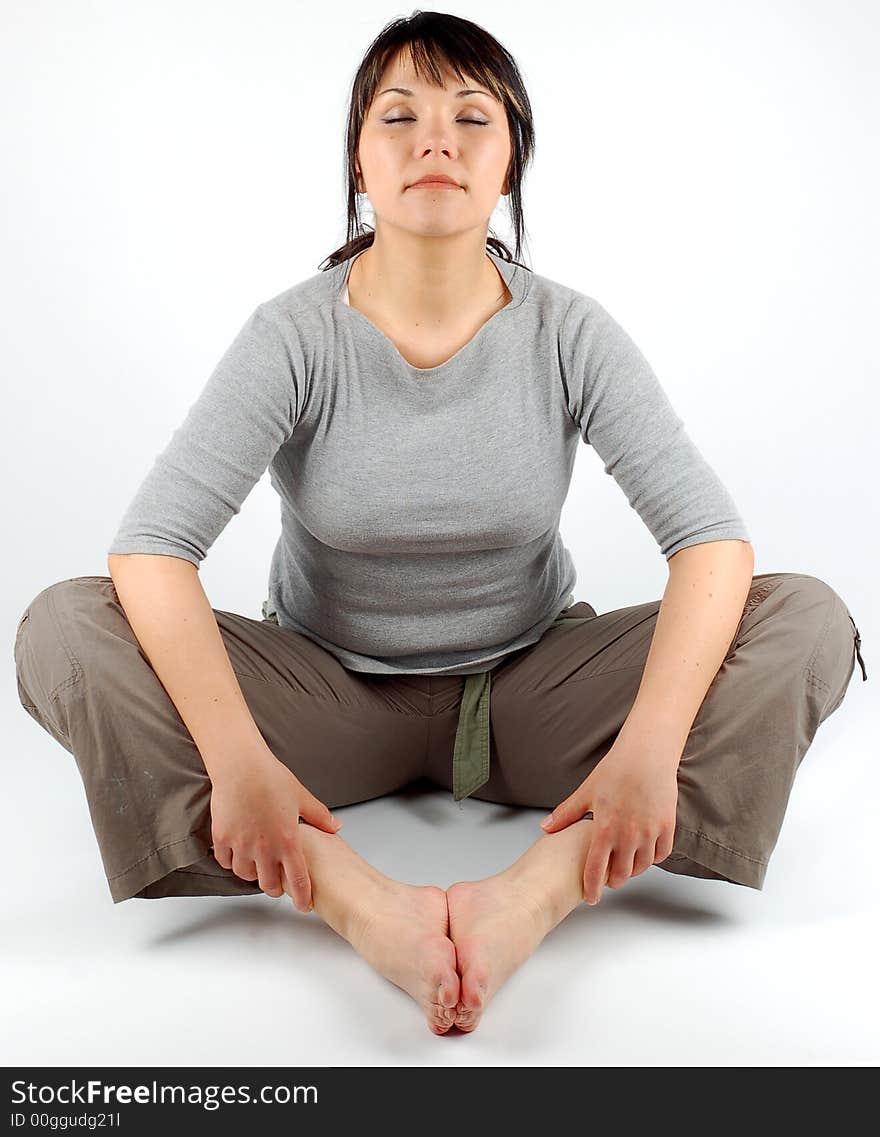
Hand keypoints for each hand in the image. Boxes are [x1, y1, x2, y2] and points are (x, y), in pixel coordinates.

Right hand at [209, 743, 340, 912]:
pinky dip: (232, 862)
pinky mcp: (222, 838)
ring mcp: (241, 845)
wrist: (240, 765)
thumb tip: (336, 828)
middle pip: (269, 885)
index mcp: (287, 840)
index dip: (303, 897)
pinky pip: (226, 861)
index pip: (298, 879)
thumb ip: (319, 817)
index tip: (304, 906)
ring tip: (258, 867)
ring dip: (253, 875)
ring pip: (246, 875)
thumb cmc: (272, 777)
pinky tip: (238, 855)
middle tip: (279, 886)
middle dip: (276, 889)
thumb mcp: (301, 796)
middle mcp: (263, 848)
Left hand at [539, 733, 678, 905]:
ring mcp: (650, 832)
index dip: (592, 888)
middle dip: (613, 880)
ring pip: (642, 866)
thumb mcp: (586, 792)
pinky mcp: (667, 826)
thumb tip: (545, 828)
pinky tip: (643, 853)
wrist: (646, 753)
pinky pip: (661, 854)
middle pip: (622, 874)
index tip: (591, 897)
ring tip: (624, 865)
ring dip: (632, 870)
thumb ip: (566, 814)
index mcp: (605, 828)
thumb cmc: (615, 770)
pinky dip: (652, 858)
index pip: (596, 869)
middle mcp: (629, 834)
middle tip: (607, 878)